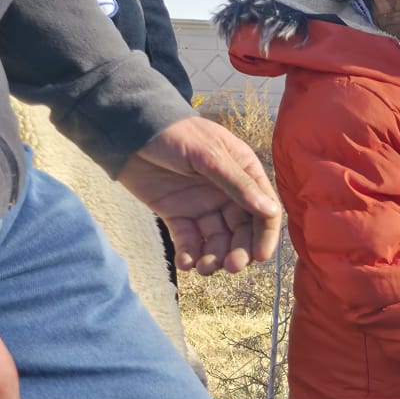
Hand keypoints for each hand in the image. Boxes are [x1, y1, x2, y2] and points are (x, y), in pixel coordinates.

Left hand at [118, 116, 282, 274]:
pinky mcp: (177, 215)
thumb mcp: (209, 155)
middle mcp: (228, 194)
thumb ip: (237, 184)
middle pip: (241, 231)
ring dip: (214, 257)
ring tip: (204, 268)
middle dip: (238, 251)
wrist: (130, 130)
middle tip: (230, 266)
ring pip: (216, 240)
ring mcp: (203, 205)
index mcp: (244, 174)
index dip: (265, 235)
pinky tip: (186, 263)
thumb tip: (269, 210)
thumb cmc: (175, 133)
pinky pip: (188, 240)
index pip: (263, 211)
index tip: (259, 256)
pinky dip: (189, 254)